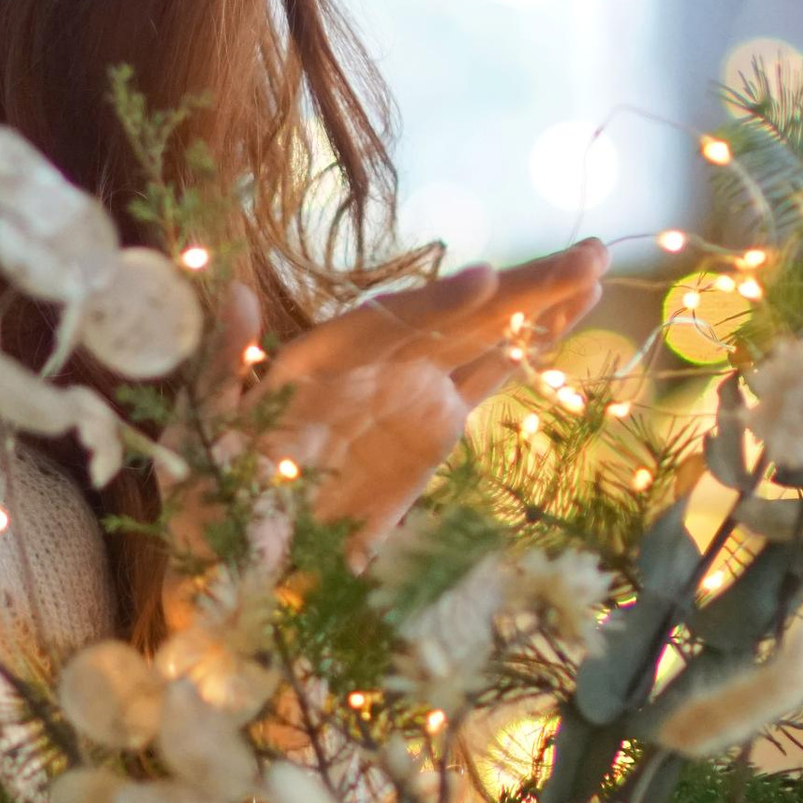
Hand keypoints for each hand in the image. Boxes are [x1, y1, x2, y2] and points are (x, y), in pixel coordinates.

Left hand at [195, 240, 609, 567]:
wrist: (239, 546)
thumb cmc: (212, 482)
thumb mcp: (206, 422)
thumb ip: (222, 359)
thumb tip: (236, 293)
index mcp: (325, 357)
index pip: (389, 324)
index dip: (436, 304)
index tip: (481, 279)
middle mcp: (375, 362)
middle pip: (455, 315)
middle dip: (518, 286)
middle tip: (587, 256)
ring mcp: (411, 386)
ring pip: (483, 335)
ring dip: (537, 302)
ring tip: (596, 269)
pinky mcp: (435, 420)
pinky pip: (489, 374)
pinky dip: (529, 346)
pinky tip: (574, 315)